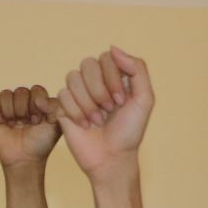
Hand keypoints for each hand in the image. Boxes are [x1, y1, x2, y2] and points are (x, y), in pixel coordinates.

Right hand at [0, 85, 60, 168]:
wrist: (25, 160)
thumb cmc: (42, 143)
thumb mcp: (56, 124)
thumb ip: (55, 105)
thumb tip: (38, 98)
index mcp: (38, 102)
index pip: (37, 90)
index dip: (37, 103)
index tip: (39, 119)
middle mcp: (23, 102)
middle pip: (21, 91)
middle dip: (24, 109)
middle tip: (27, 124)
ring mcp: (8, 107)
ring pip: (6, 94)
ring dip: (11, 111)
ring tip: (15, 124)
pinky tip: (3, 121)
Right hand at [54, 46, 153, 175]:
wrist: (112, 158)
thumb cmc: (130, 131)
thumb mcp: (145, 99)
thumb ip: (137, 69)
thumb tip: (112, 48)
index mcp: (114, 75)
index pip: (106, 57)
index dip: (112, 78)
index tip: (121, 101)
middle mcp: (95, 81)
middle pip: (87, 64)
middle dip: (99, 89)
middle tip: (109, 110)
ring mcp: (78, 93)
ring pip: (73, 77)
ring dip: (88, 103)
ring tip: (97, 120)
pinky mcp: (63, 106)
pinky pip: (63, 95)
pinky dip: (76, 112)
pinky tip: (85, 125)